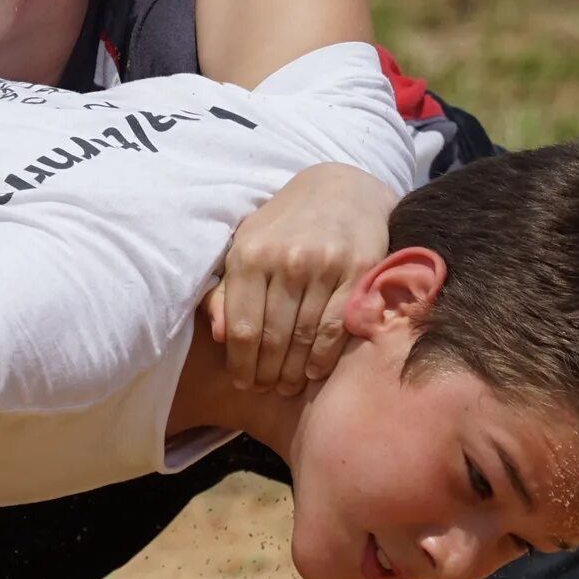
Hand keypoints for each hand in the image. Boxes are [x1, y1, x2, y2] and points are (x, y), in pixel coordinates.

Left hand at [205, 163, 397, 393]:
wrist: (343, 189)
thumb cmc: (286, 226)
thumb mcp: (247, 247)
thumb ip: (227, 292)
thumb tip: (219, 336)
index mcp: (250, 254)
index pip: (240, 328)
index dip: (240, 365)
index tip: (243, 383)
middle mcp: (286, 260)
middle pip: (272, 339)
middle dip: (266, 374)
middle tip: (267, 389)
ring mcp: (325, 266)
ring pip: (303, 339)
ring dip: (294, 372)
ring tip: (288, 386)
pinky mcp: (359, 271)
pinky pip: (336, 328)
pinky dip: (323, 357)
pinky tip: (314, 371)